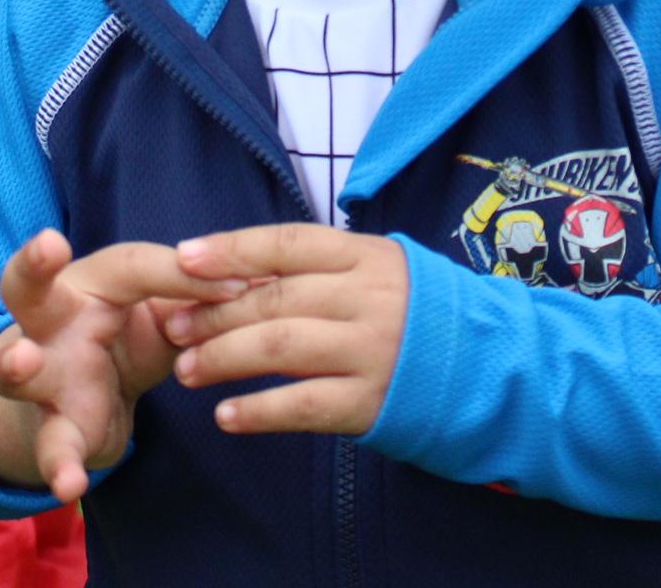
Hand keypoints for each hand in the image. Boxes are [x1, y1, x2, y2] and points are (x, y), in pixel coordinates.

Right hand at [0, 230, 243, 501]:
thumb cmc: (123, 335)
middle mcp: (52, 321)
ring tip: (23, 362)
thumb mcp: (160, 313)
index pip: (133, 265)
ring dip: (16, 365)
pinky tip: (70, 484)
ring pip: (13, 368)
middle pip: (26, 285)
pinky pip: (52, 447)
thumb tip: (271, 275)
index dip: (185, 272)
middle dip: (33, 265)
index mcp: (90, 282)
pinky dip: (60, 466)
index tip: (241, 282)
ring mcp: (42, 375)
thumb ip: (198, 300)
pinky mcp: (51, 429)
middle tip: (48, 245)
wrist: (74, 403)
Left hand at [167, 224, 409, 436]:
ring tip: (186, 371)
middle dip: (215, 313)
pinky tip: (225, 416)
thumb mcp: (376, 272)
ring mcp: (371, 350)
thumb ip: (318, 271)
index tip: (183, 258)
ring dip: (224, 358)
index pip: (288, 244)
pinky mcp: (371, 402)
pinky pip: (303, 405)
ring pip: (281, 347)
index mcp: (366, 257)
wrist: (486, 367)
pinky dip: (259, 411)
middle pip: (275, 298)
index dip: (233, 249)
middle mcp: (369, 298)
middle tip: (174, 328)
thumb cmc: (413, 313)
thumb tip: (234, 273)